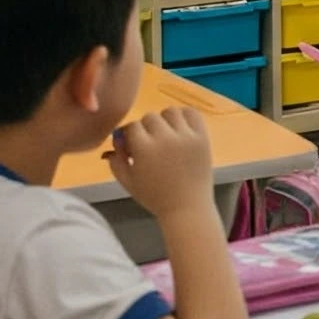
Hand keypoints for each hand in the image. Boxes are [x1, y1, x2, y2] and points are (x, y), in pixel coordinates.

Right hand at [106, 107, 213, 222]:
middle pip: (150, 117)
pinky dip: (185, 116)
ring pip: (170, 111)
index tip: (132, 145)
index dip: (129, 135)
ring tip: (166, 134)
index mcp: (145, 149)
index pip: (132, 126)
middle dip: (146, 128)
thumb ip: (116, 160)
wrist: (187, 207)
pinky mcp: (202, 137)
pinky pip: (192, 113)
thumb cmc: (154, 197)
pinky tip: (180, 128)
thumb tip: (115, 139)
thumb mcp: (127, 182)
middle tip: (149, 142)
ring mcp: (187, 136)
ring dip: (165, 120)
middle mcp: (166, 138)